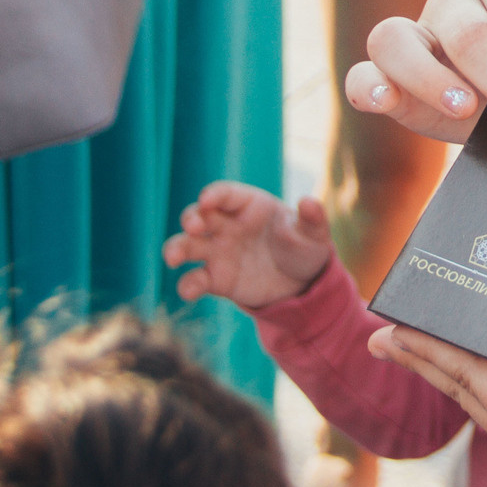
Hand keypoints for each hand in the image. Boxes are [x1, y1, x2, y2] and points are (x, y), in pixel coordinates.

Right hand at [163, 180, 336, 309]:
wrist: (301, 283)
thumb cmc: (304, 247)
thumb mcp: (313, 234)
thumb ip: (311, 219)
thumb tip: (309, 202)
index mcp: (248, 205)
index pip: (224, 194)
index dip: (213, 195)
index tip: (206, 201)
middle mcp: (227, 225)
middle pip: (198, 215)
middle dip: (191, 218)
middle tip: (193, 226)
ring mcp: (218, 252)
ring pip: (188, 245)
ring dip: (176, 248)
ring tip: (173, 257)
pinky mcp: (216, 279)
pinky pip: (196, 279)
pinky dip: (188, 285)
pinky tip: (188, 291)